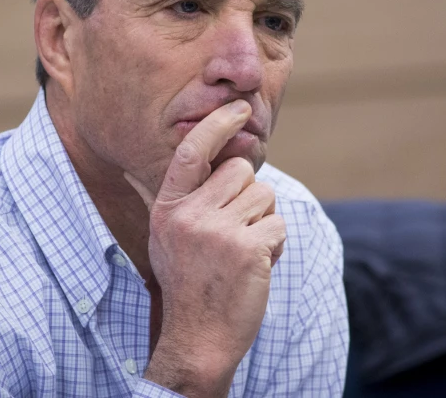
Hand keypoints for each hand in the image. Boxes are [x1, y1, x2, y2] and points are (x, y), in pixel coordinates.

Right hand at [125, 99, 286, 396]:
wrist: (197, 336)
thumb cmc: (190, 283)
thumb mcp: (170, 236)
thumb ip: (188, 199)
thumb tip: (213, 159)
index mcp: (167, 208)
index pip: (192, 152)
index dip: (218, 125)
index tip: (240, 108)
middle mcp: (188, 214)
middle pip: (241, 172)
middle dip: (249, 198)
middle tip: (236, 233)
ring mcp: (217, 231)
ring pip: (264, 197)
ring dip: (263, 223)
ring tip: (242, 254)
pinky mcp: (246, 249)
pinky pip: (278, 227)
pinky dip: (274, 247)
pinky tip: (254, 268)